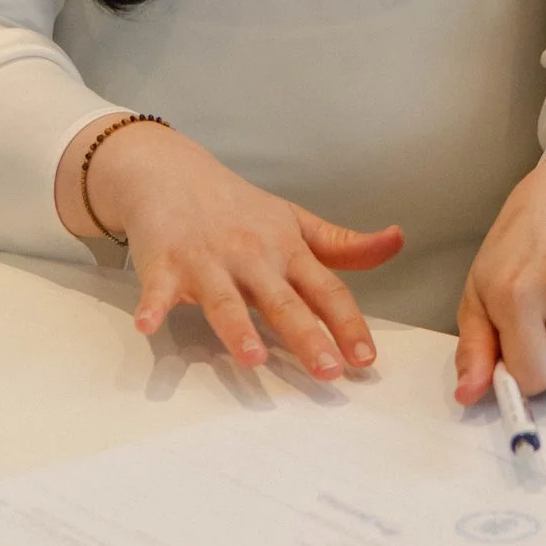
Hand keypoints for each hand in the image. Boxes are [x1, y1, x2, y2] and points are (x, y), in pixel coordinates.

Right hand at [60, 119, 402, 379]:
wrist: (172, 173)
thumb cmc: (239, 209)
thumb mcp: (295, 222)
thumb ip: (344, 244)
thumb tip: (396, 241)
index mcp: (287, 250)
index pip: (326, 289)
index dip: (347, 324)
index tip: (366, 359)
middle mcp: (252, 257)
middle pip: (282, 301)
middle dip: (306, 336)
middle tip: (328, 371)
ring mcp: (207, 261)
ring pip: (225, 300)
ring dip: (237, 328)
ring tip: (254, 357)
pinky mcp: (164, 264)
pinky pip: (158, 289)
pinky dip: (153, 305)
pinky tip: (149, 324)